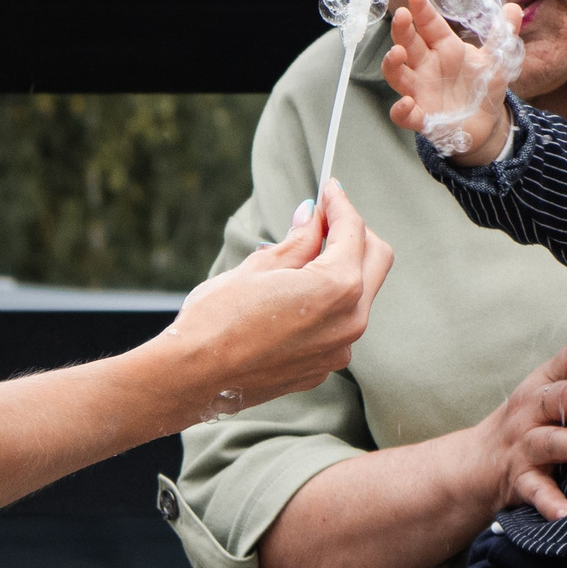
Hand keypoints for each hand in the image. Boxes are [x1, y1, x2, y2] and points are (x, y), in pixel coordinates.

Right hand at [164, 181, 391, 412]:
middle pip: (375, 260)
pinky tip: (293, 297)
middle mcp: (351, 321)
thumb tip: (312, 217)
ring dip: (342, 269)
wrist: (191, 378)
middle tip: (324, 218)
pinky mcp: (323, 367)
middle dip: (355, 233)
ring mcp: (339, 349)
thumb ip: (297, 241)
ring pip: (359, 295)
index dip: (340, 205)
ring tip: (301, 257)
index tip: (329, 189)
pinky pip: (338, 325)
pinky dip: (326, 303)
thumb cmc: (216, 319)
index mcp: (338, 288)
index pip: (354, 232)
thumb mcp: (257, 267)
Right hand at [383, 0, 516, 163]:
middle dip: (402, 29)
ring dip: (393, 64)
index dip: (422, 9)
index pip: (429, 24)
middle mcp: (426, 67)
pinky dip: (401, 110)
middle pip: (408, 44)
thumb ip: (502, 35)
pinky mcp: (421, 118)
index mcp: (444, 48)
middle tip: (402, 14)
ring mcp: (420, 91)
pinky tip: (406, 103)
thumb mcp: (496, 61)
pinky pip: (404, 115)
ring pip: (397, 75)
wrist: (487, 123)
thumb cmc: (483, 87)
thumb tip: (513, 7)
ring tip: (396, 53)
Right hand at [479, 341, 566, 521]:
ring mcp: (523, 446)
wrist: (476, 464)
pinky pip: (536, 491)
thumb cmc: (533, 422)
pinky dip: (552, 503)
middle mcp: (531, 410)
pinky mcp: (519, 481)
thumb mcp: (551, 394)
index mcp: (544, 382)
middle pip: (563, 398)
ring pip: (551, 442)